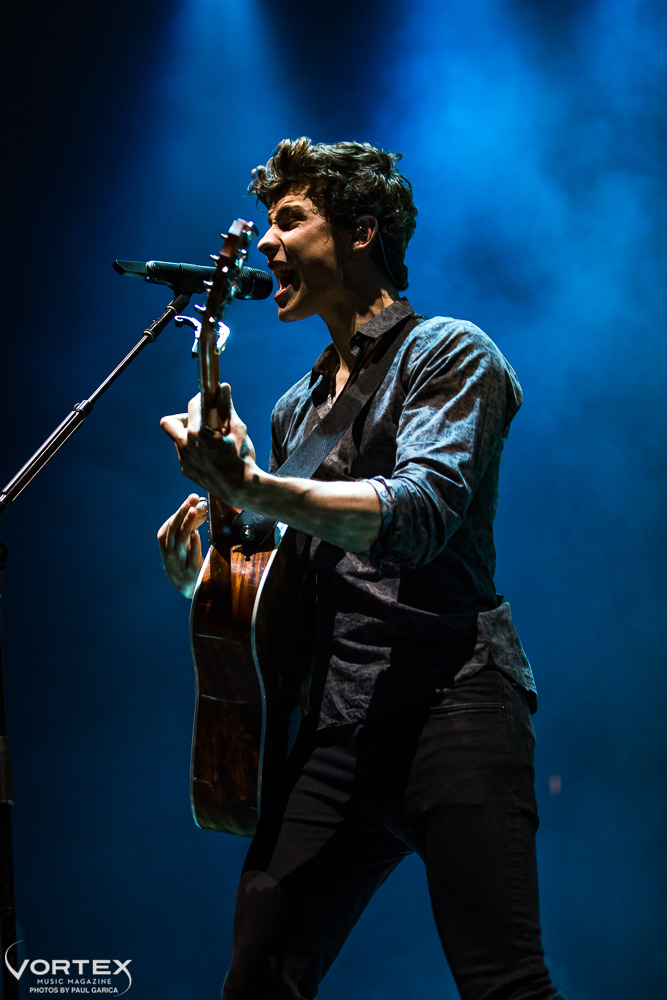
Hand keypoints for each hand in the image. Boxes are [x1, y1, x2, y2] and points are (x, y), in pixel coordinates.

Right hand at [157, 493, 207, 597]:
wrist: (186, 585)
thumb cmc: (185, 557)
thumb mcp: (182, 541)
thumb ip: (190, 523)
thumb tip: (202, 504)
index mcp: (165, 539)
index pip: (173, 521)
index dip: (183, 508)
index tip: (194, 497)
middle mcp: (169, 549)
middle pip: (175, 527)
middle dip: (183, 512)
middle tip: (193, 499)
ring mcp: (179, 559)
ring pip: (180, 539)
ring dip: (186, 524)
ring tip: (194, 511)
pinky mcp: (190, 569)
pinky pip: (190, 555)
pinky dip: (192, 544)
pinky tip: (195, 533)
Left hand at [160, 384, 256, 505]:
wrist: (241, 489)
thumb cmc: (242, 458)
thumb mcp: (237, 429)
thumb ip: (227, 407)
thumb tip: (224, 387)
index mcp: (198, 433)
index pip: (193, 406)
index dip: (201, 398)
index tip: (208, 398)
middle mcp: (186, 446)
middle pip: (168, 423)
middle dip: (182, 417)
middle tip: (199, 421)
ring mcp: (185, 461)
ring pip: (178, 440)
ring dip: (190, 435)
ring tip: (210, 439)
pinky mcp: (187, 471)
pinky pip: (185, 455)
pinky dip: (194, 450)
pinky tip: (211, 454)